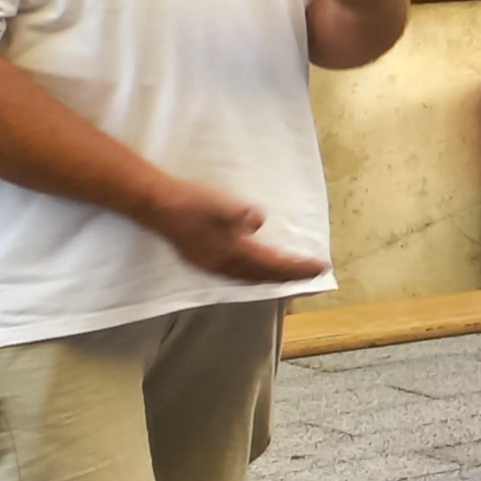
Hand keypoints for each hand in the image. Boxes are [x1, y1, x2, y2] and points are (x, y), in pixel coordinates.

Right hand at [148, 174, 324, 285]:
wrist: (157, 204)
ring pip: (249, 278)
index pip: (275, 265)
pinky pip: (236, 273)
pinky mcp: (201, 259)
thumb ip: (245, 216)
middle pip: (265, 277)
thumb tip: (258, 222)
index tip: (322, 267)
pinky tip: (256, 267)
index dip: (300, 267)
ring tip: (290, 274)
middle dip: (290, 277)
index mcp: (233, 253)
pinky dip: (254, 273)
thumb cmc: (193, 202)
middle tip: (313, 274)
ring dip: (272, 277)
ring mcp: (211, 264)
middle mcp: (223, 265)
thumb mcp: (225, 204)